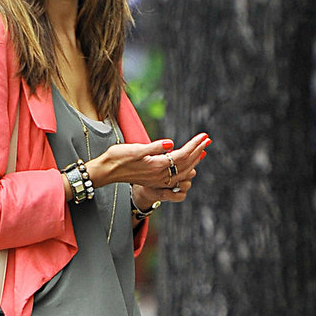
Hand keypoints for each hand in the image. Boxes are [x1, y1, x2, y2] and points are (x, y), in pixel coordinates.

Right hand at [88, 133, 209, 207]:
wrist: (106, 171)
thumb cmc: (117, 158)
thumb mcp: (135, 150)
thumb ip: (154, 148)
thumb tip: (171, 144)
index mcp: (157, 166)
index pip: (182, 155)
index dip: (194, 145)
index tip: (204, 136)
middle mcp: (160, 175)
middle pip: (186, 163)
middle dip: (198, 151)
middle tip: (208, 140)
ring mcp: (158, 179)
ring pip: (182, 170)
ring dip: (194, 159)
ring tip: (203, 150)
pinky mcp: (155, 179)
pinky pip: (176, 174)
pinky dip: (185, 167)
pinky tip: (188, 163)